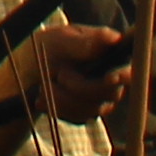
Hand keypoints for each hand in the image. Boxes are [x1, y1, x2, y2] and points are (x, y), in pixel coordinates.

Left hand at [8, 19, 132, 122]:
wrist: (26, 72)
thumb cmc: (46, 48)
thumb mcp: (59, 40)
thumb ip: (82, 43)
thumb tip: (110, 38)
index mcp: (110, 52)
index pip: (129, 67)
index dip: (124, 75)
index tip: (109, 78)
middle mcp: (112, 76)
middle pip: (111, 92)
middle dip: (80, 86)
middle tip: (59, 74)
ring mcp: (102, 97)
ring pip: (93, 108)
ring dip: (64, 97)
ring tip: (46, 83)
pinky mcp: (88, 112)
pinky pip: (78, 118)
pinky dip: (58, 107)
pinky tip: (44, 97)